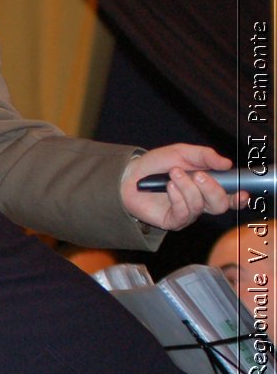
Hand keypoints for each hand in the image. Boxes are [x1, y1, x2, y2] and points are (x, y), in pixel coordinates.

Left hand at [121, 145, 245, 229]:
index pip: (231, 197)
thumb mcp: (182, 153)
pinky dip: (178, 197)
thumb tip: (226, 163)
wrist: (130, 174)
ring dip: (189, 188)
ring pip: (201, 206)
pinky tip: (169, 186)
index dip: (240, 197)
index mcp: (208, 187)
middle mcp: (201, 203)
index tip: (242, 192)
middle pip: (221, 205)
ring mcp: (187, 213)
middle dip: (212, 188)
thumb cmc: (157, 164)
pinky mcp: (172, 221)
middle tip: (198, 175)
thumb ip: (205, 156)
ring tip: (174, 174)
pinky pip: (184, 213)